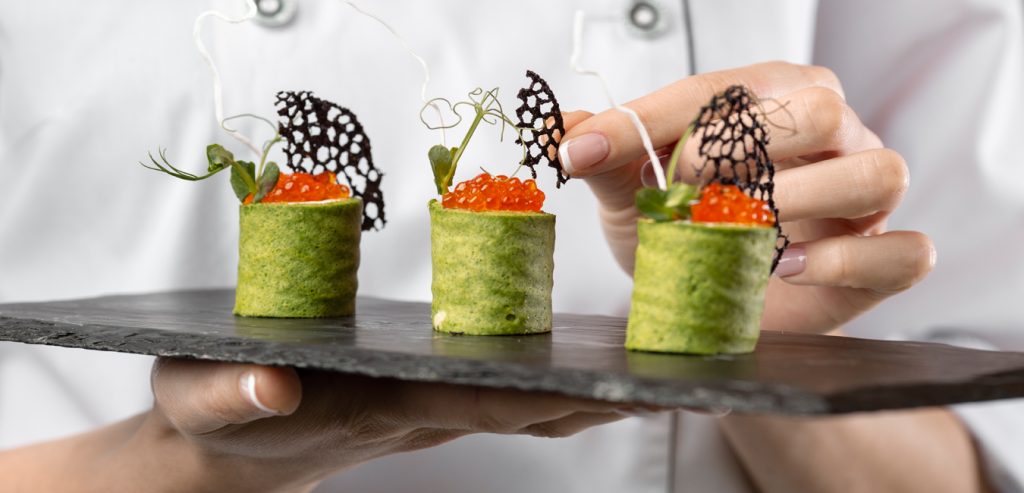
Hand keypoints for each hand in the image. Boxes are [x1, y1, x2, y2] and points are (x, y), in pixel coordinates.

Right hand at [139, 358, 627, 491]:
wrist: (228, 442)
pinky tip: (591, 370)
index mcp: (378, 406)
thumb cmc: (212, 410)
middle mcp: (419, 411)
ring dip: (589, 396)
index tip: (612, 391)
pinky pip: (504, 394)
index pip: (476, 402)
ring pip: (525, 407)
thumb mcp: (199, 397)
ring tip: (659, 375)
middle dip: (597, 403)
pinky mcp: (427, 396)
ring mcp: (429, 407)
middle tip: (677, 384)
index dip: (546, 399)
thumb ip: (228, 395)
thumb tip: (270, 388)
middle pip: (525, 411)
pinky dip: (554, 386)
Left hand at [560, 61, 934, 333]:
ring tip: (737, 233)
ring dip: (796, 205)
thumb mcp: (631, 188)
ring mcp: (867, 194)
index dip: (649, 121)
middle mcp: (833, 132)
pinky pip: (906, 251)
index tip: (583, 154)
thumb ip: (605, 153)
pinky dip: (846, 262)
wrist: (716, 302)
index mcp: (773, 94)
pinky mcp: (884, 256)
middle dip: (737, 152)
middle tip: (678, 194)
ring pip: (876, 172)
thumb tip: (560, 130)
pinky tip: (788, 270)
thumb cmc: (682, 230)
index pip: (723, 89)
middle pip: (819, 111)